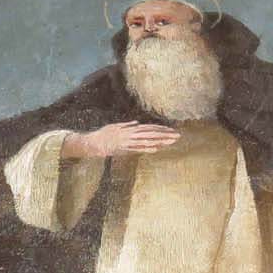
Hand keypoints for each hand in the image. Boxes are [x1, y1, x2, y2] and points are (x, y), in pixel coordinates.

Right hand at [62, 121, 180, 158]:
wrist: (94, 143)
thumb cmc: (104, 135)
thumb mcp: (116, 127)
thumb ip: (127, 125)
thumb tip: (136, 123)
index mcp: (131, 129)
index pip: (150, 128)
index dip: (162, 129)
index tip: (172, 131)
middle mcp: (132, 133)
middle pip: (152, 133)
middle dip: (165, 135)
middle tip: (178, 136)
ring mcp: (129, 141)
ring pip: (147, 140)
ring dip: (160, 141)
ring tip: (172, 142)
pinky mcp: (124, 148)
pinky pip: (137, 148)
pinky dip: (147, 148)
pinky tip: (156, 149)